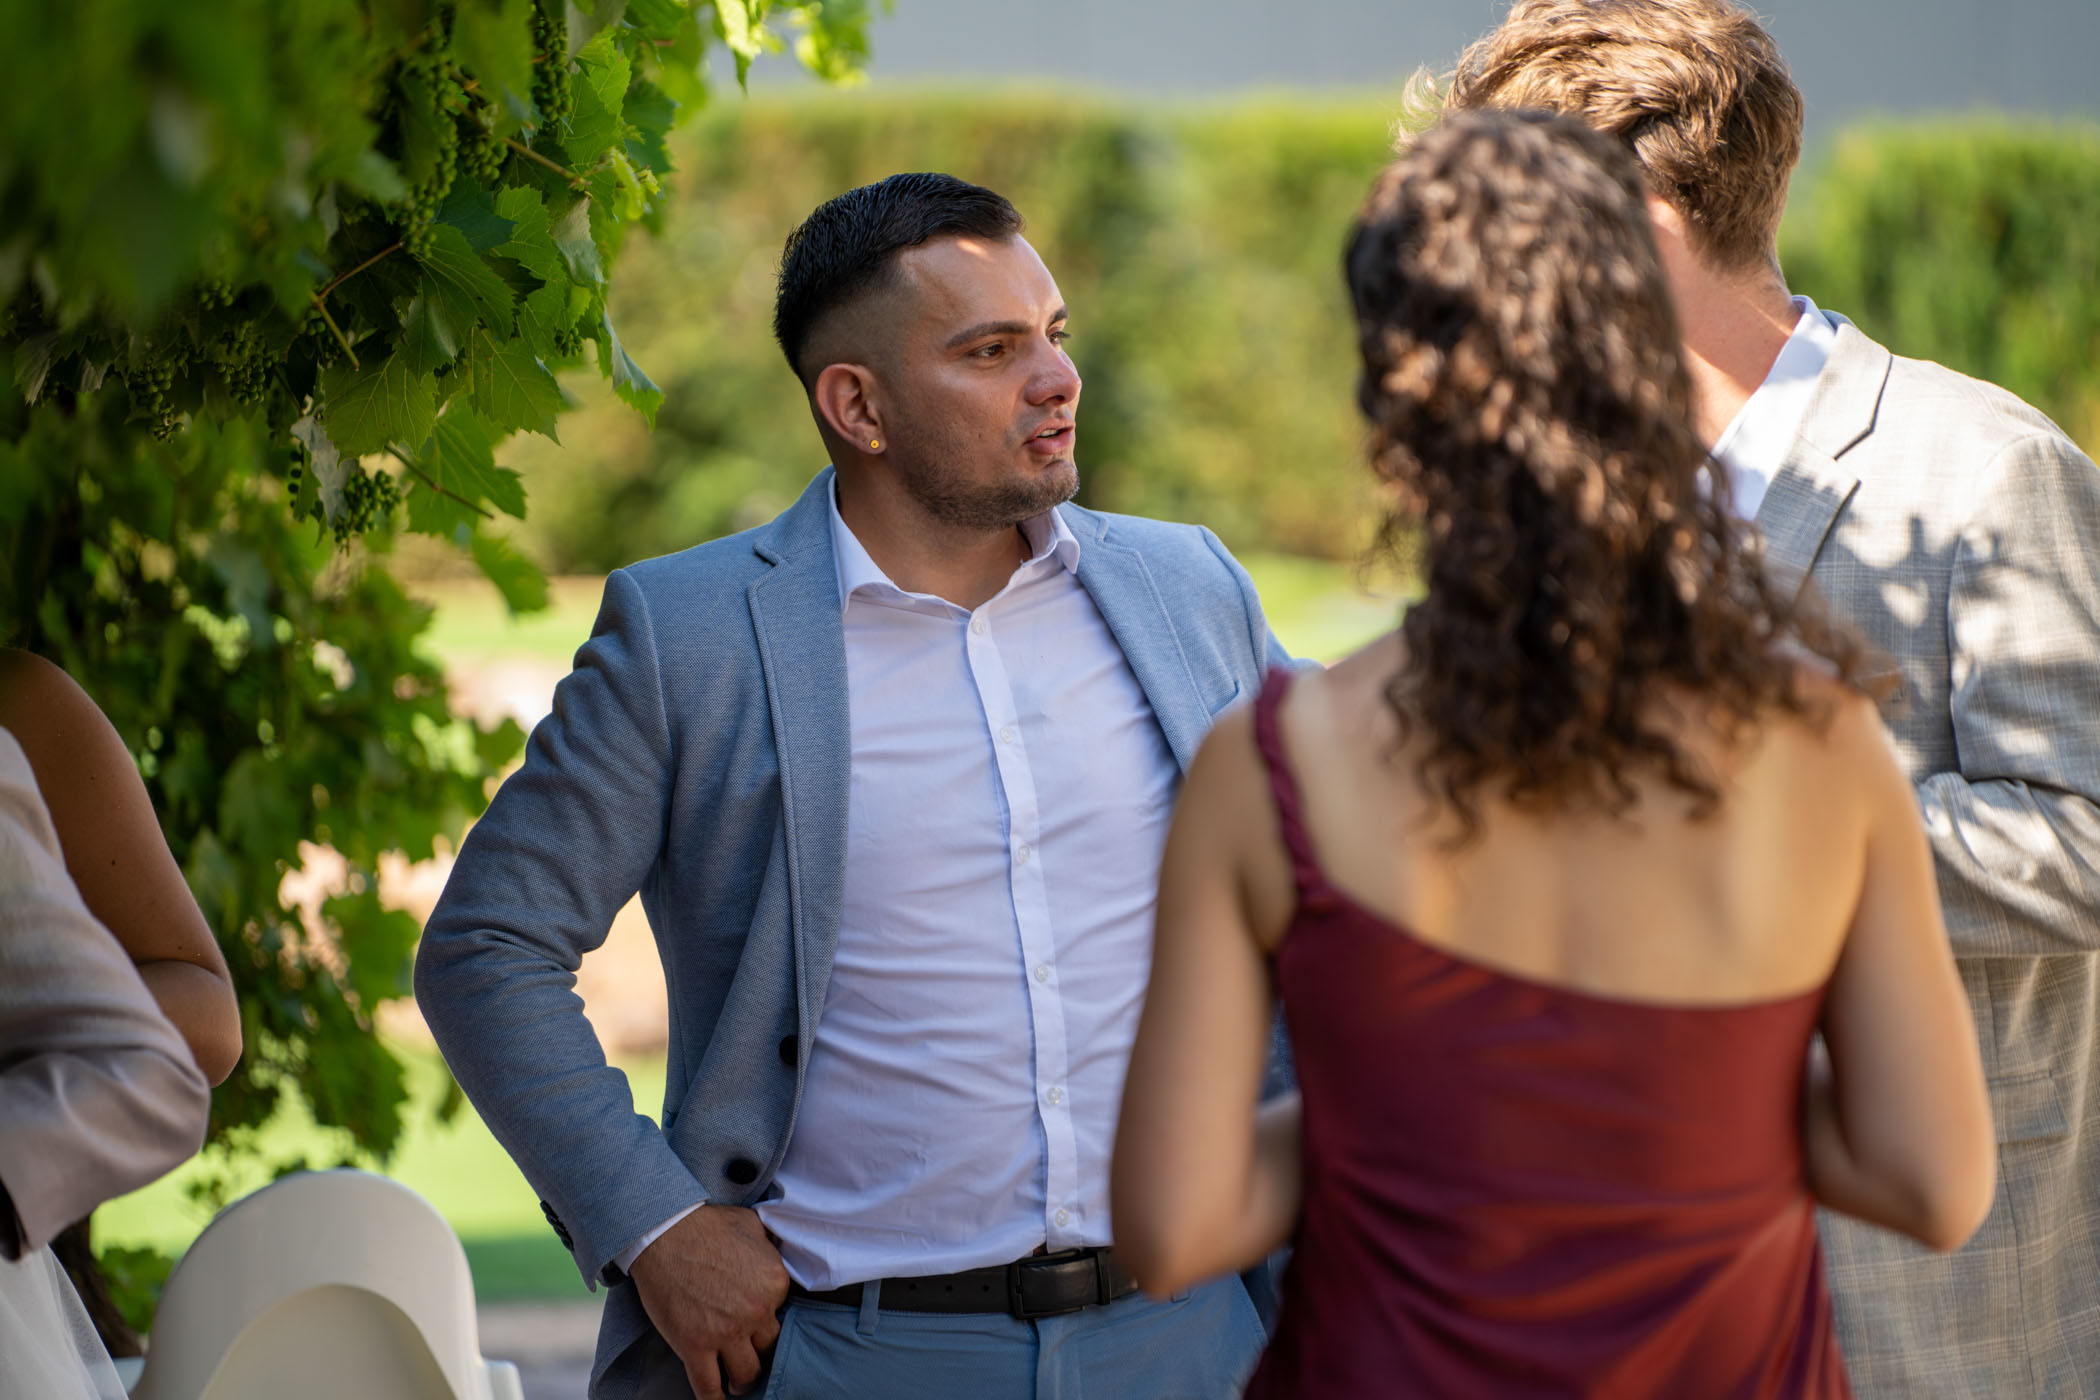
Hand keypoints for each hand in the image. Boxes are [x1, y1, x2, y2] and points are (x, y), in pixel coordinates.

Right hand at [629, 1204, 789, 1398]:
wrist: (663, 1230)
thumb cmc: (707, 1225)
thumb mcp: (754, 1227)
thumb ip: (771, 1250)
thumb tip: (777, 1259)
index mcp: (775, 1283)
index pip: (783, 1314)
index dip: (768, 1316)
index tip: (757, 1318)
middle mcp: (757, 1311)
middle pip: (769, 1348)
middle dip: (759, 1351)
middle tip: (751, 1352)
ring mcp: (726, 1333)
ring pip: (746, 1375)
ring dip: (743, 1381)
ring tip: (738, 1382)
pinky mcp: (694, 1347)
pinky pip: (709, 1388)